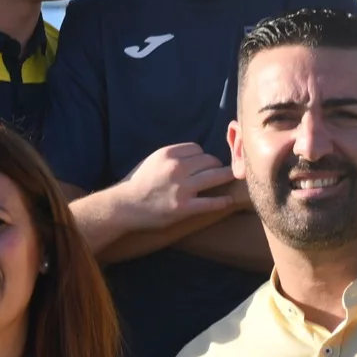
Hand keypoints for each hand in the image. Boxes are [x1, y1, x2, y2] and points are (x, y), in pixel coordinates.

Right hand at [115, 142, 245, 229]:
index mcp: (168, 154)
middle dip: (216, 166)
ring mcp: (181, 188)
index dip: (202, 156)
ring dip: (226, 177)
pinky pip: (211, 202)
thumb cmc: (138, 183)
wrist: (124, 207)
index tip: (203, 164)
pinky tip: (227, 200)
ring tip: (232, 180)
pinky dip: (222, 201)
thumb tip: (196, 155)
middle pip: (210, 160)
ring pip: (215, 176)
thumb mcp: (153, 160)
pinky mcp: (184, 208)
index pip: (198, 149)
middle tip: (220, 172)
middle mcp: (176, 168)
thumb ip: (173, 156)